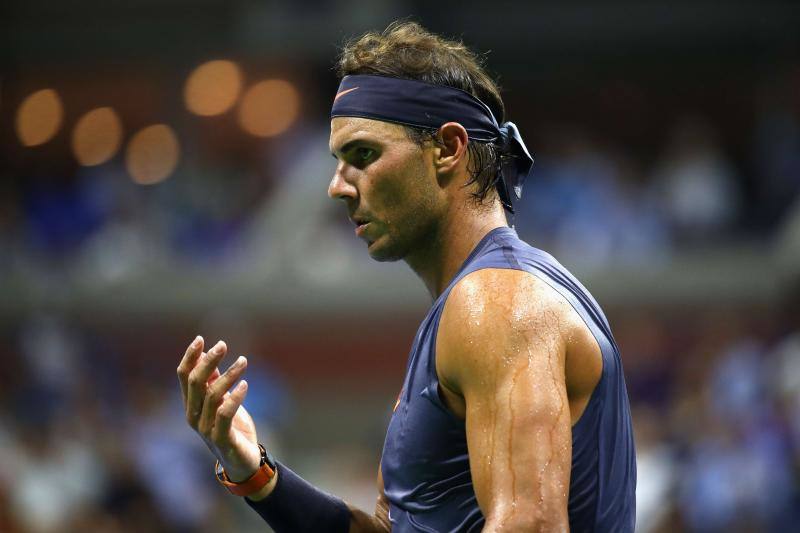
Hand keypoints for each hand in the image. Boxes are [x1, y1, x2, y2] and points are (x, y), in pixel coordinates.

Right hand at [177, 336, 261, 481]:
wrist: (242, 462)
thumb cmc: (232, 428)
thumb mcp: (222, 400)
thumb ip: (213, 380)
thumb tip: (207, 353)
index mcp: (191, 404)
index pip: (184, 376)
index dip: (190, 357)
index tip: (201, 338)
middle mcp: (193, 415)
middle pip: (195, 382)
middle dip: (208, 361)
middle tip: (223, 345)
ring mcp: (206, 428)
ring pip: (212, 395)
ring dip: (228, 375)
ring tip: (243, 361)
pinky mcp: (222, 439)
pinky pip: (224, 415)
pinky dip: (234, 398)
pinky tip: (245, 385)